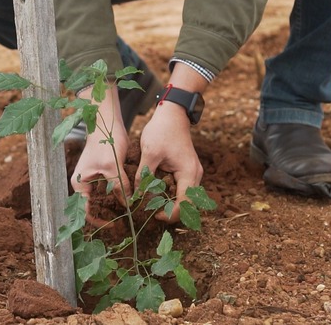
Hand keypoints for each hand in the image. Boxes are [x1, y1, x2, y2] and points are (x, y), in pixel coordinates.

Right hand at [71, 86, 130, 227]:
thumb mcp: (112, 166)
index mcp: (80, 185)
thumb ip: (119, 186)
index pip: (85, 212)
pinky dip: (119, 195)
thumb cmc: (104, 141)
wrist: (106, 121)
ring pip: (104, 200)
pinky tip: (131, 199)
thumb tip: (128, 205)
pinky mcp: (104, 174)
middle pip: (95, 207)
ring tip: (130, 213)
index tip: (114, 226)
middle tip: (125, 222)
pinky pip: (110, 190)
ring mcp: (94, 179)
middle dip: (109, 215)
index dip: (99, 222)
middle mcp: (85, 184)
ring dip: (116, 206)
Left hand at [136, 100, 202, 223]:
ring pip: (186, 198)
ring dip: (172, 206)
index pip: (185, 204)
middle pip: (188, 205)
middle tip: (152, 215)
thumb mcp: (150, 153)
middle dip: (172, 213)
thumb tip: (135, 197)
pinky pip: (182, 189)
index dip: (170, 215)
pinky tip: (157, 197)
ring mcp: (192, 173)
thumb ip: (144, 176)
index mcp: (188, 173)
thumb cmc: (162, 131)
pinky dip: (171, 196)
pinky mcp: (186, 171)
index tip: (154, 216)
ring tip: (153, 208)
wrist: (172, 113)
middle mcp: (195, 176)